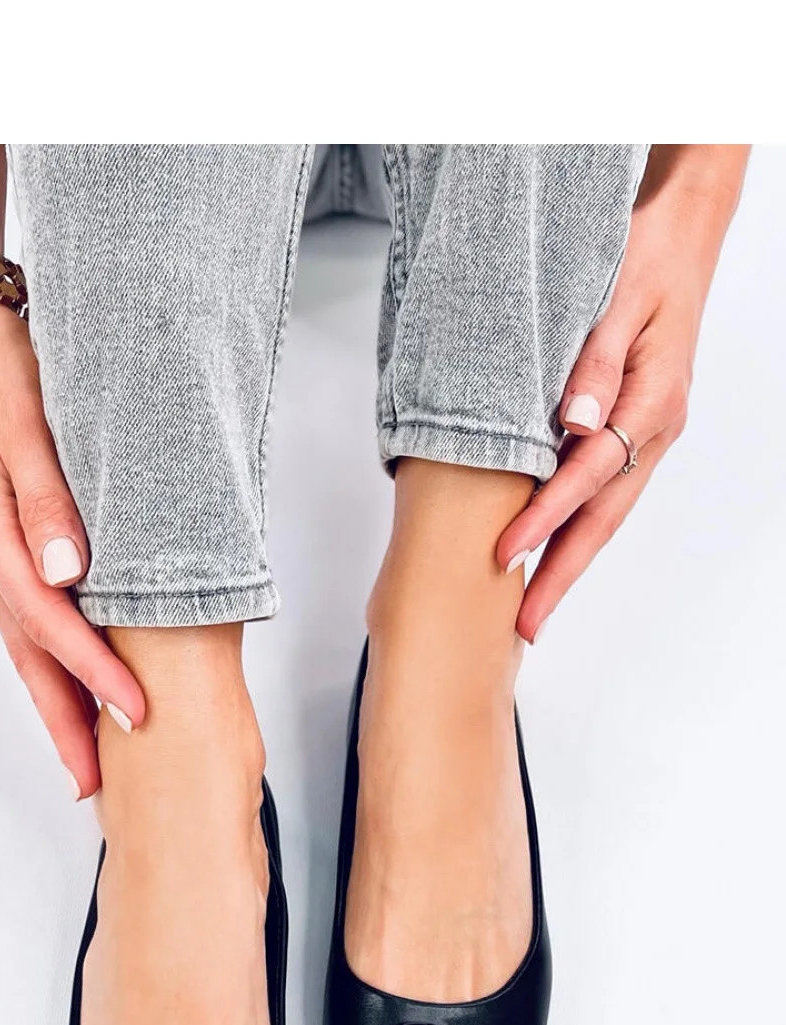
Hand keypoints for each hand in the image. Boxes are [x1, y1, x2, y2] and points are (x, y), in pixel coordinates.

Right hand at [0, 302, 144, 797]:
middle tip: (94, 783)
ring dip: (56, 702)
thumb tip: (67, 571)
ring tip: (85, 758)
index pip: (50, 622)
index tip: (137, 713)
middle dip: (64, 721)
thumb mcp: (25, 421)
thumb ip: (47, 497)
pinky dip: (52, 660)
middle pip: (29, 655)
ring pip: (27, 644)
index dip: (94, 673)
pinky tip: (72, 683)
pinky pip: (29, 617)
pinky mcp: (6, 541)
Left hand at [498, 146, 747, 642]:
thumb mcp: (617, 295)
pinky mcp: (635, 428)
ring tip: (530, 608)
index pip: (590, 474)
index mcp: (654, 400)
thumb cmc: (647, 254)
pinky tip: (547, 550)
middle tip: (524, 626)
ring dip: (568, 561)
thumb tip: (572, 422)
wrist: (683, 233)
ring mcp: (650, 432)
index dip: (546, 518)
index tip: (506, 553)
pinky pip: (604, 488)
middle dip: (562, 575)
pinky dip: (575, 525)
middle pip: (604, 518)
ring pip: (605, 511)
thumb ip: (595, 361)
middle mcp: (657, 427)